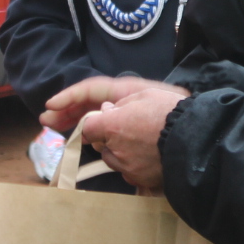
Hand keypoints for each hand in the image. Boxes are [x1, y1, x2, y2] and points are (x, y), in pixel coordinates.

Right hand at [40, 76, 182, 133]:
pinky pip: (122, 139)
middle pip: (96, 105)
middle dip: (71, 113)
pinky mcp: (148, 139)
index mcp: (127, 92)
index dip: (68, 98)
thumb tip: (90, 128)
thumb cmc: (158, 131)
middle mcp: (133, 103)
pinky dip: (107, 143)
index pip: (91, 90)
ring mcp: (141, 120)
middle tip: (48, 123)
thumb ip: (97, 125)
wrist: (196, 145)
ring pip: (107, 123)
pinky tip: (99, 153)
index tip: (50, 108)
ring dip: (86, 129)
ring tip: (66, 136)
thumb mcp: (119, 125)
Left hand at [80, 87, 187, 190]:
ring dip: (123, 155)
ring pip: (116, 162)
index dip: (95, 125)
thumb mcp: (146, 96)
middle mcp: (116, 150)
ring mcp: (128, 168)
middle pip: (103, 147)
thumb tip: (107, 110)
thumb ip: (122, 104)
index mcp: (113, 126)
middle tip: (132, 131)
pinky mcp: (141, 180)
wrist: (196, 139)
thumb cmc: (171, 112)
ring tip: (145, 146)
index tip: (104, 123)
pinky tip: (152, 158)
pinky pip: (131, 174)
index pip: (88, 128)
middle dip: (112, 140)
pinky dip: (136, 167)